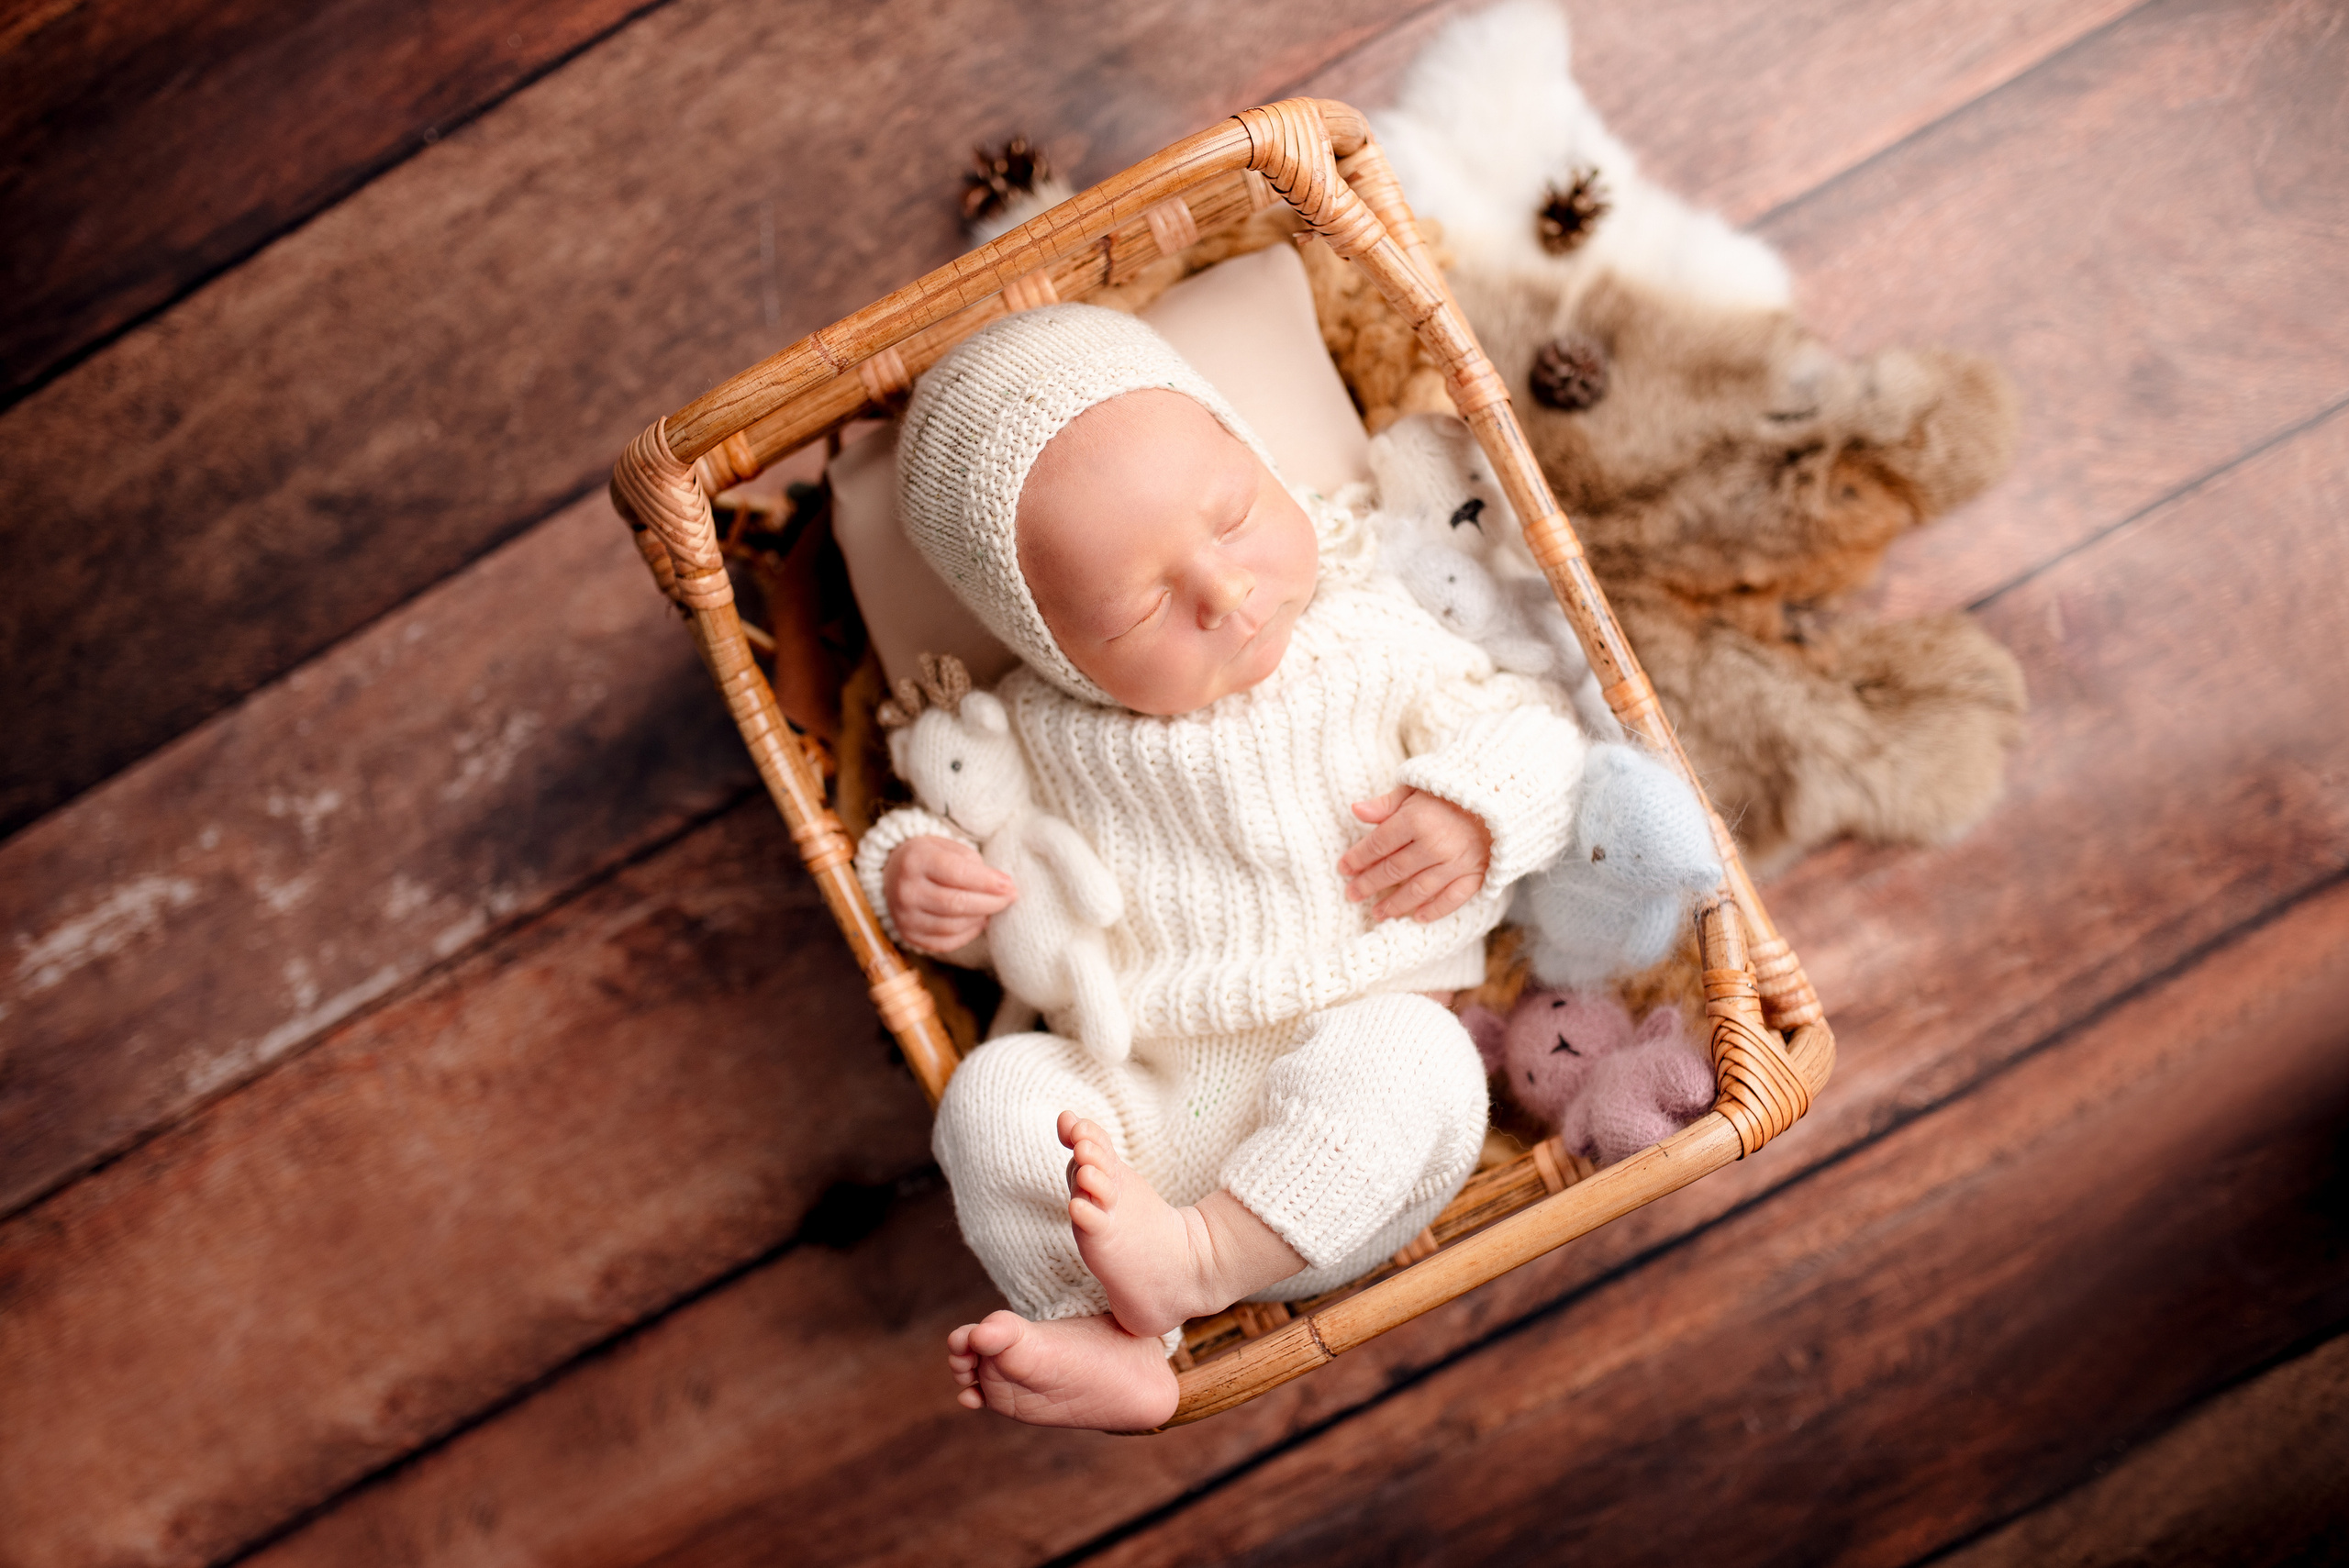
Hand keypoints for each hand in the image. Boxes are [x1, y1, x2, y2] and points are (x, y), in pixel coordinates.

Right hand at [884, 836, 1016, 954]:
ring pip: (953, 926)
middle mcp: (905, 890)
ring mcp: (904, 917)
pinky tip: (979, 921)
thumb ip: (972, 862)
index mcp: (914, 860)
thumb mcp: (947, 846)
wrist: (894, 874)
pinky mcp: (909, 935)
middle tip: (1010, 897)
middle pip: (956, 903)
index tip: (1009, 885)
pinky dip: (969, 933)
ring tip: (994, 907)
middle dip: (990, 902)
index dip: (987, 882)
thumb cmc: (930, 857)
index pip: (956, 873)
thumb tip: (1002, 886)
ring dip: (981, 918)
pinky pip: (946, 943)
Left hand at [1338, 786, 1491, 922]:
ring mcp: (1456, 863)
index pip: (1378, 845)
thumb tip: (1356, 811)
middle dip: (1369, 884)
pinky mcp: (1476, 874)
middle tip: (1352, 895)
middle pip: (1393, 870)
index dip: (1358, 858)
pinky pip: (1452, 899)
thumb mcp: (1417, 787)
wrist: (1504, 794)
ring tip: (1377, 913)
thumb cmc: (1453, 789)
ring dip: (1395, 904)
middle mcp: (1434, 844)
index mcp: (1416, 819)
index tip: (1343, 868)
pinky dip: (1434, 910)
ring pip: (1417, 890)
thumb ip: (1387, 803)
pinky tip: (1418, 918)